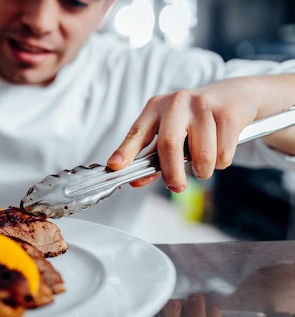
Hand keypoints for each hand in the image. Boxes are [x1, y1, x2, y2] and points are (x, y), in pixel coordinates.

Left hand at [106, 75, 294, 192]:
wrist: (236, 95)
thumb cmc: (195, 119)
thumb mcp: (171, 130)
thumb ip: (152, 156)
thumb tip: (136, 180)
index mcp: (156, 107)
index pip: (137, 132)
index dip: (125, 151)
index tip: (115, 166)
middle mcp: (177, 103)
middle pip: (169, 145)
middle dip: (172, 174)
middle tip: (176, 187)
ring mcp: (203, 105)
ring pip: (202, 155)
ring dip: (203, 171)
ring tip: (204, 165)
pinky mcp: (227, 113)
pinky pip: (222, 154)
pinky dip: (221, 162)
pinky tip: (220, 148)